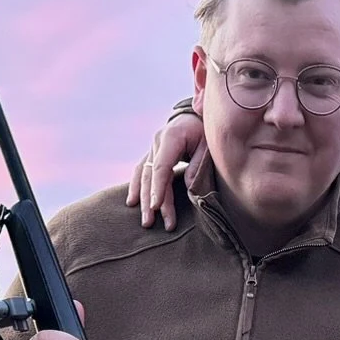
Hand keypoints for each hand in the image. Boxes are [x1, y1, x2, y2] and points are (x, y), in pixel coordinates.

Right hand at [125, 110, 207, 230]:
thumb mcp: (207, 144)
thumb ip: (198, 165)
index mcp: (171, 137)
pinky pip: (141, 171)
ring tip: (145, 220)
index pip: (161, 167)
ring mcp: (152, 147)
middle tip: (150, 223)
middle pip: (150, 175)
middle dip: (150, 201)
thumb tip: (189, 188)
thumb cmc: (205, 131)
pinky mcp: (152, 153)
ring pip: (143, 175)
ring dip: (142, 198)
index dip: (158, 188)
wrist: (196, 116)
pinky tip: (132, 202)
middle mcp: (157, 142)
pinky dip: (136, 187)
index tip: (156, 207)